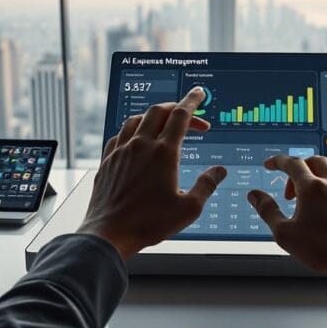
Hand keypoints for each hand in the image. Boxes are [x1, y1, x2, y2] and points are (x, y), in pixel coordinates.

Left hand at [78, 87, 226, 258]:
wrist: (109, 234)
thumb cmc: (148, 223)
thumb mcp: (188, 209)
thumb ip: (207, 186)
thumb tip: (219, 171)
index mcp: (163, 153)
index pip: (180, 116)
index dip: (192, 101)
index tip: (199, 94)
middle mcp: (140, 146)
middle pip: (158, 111)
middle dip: (176, 108)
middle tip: (190, 117)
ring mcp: (121, 152)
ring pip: (137, 119)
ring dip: (153, 116)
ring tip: (163, 124)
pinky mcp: (108, 161)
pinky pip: (120, 134)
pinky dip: (133, 130)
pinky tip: (136, 140)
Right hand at [247, 155, 326, 275]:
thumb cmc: (321, 251)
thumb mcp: (284, 233)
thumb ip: (268, 210)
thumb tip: (254, 195)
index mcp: (313, 189)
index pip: (292, 164)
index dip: (278, 162)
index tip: (271, 165)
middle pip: (316, 162)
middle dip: (299, 169)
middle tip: (291, 189)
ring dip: (322, 174)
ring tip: (315, 191)